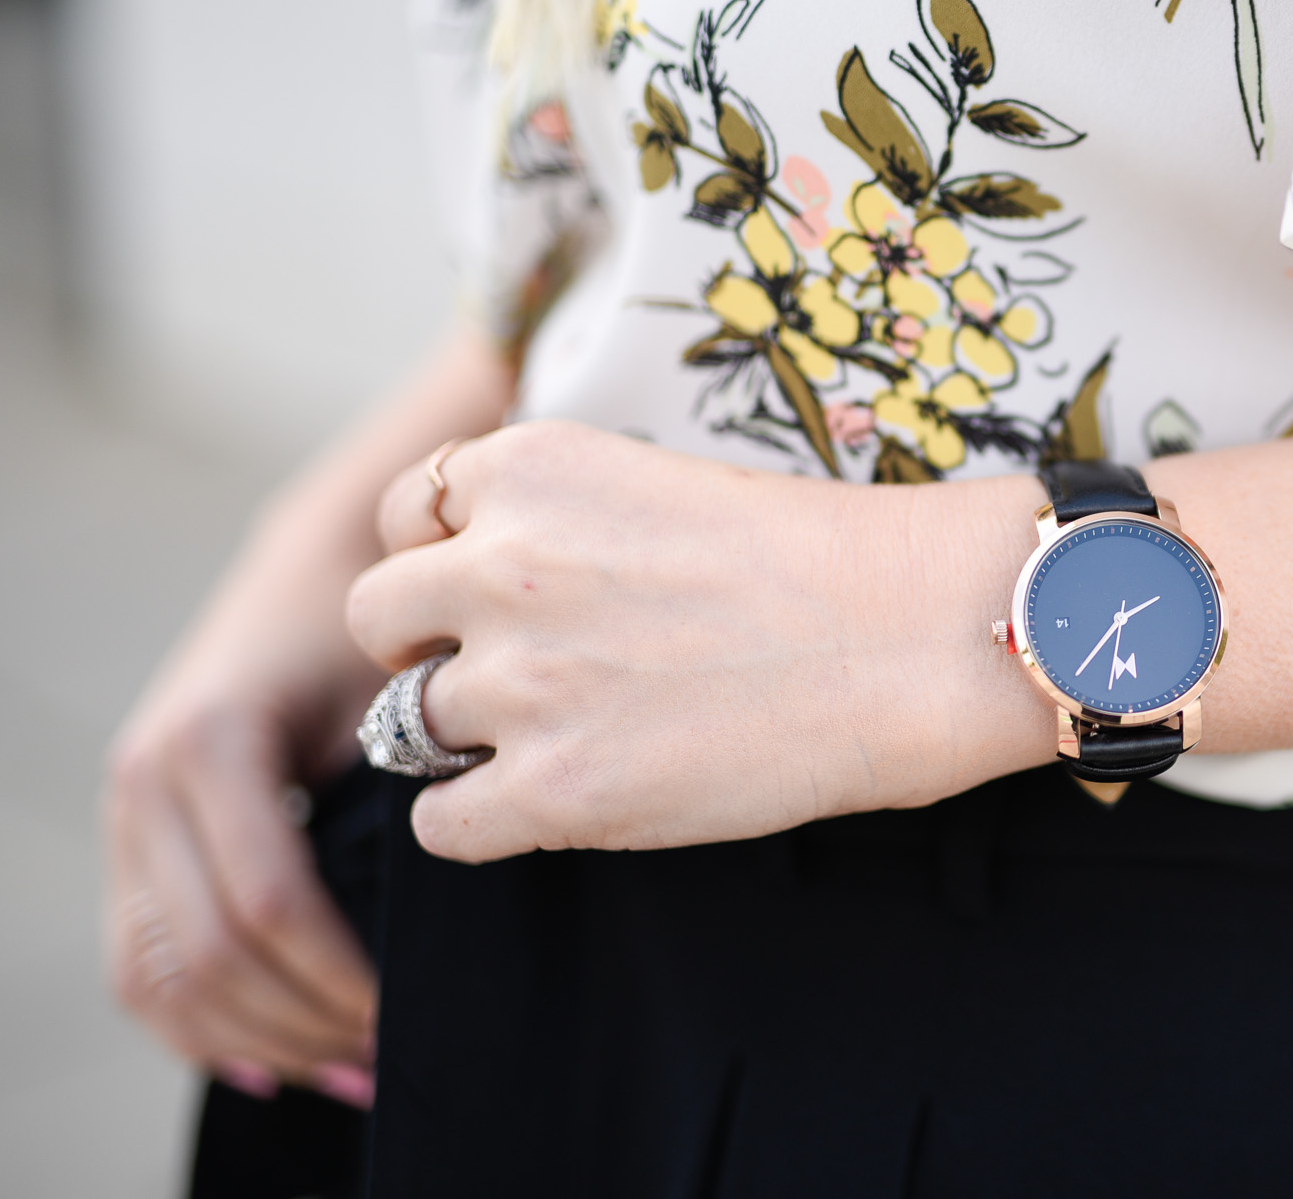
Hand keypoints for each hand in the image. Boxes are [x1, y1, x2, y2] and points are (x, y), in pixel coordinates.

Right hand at [104, 545, 380, 1107]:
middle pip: (207, 956)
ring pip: (158, 976)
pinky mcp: (130, 837)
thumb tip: (425, 933)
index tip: (407, 1012)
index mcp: (211, 743)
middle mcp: (146, 781)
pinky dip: (196, 1026)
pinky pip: (141, 962)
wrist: (318, 563)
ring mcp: (125, 812)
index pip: (268, 905)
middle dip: (301, 1021)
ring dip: (251, 1039)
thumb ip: (395, 801)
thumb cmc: (376, 627)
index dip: (339, 975)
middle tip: (387, 1056)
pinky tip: (268, 1064)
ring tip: (345, 1070)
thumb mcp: (390, 698)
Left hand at [347, 420, 1054, 862]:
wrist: (917, 635)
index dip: (440, 559)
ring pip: (400, 725)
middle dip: (426, 647)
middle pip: (375, 619)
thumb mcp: (657, 480)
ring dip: (463, 736)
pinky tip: (554, 800)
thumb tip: (478, 575)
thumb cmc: (820, 556)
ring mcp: (519, 682)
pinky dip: (479, 821)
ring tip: (555, 735)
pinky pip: (439, 825)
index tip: (493, 590)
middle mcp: (500, 564)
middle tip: (508, 670)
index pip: (403, 515)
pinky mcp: (553, 790)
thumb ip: (554, 515)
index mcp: (529, 467)